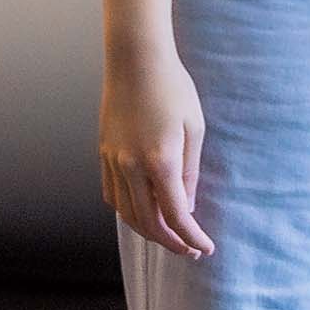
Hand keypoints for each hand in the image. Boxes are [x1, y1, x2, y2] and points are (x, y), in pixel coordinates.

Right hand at [99, 50, 216, 258]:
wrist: (136, 60)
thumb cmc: (173, 88)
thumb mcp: (194, 130)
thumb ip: (190, 173)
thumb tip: (186, 206)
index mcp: (160, 161)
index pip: (175, 215)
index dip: (191, 237)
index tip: (205, 248)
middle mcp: (131, 166)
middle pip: (147, 222)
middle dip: (170, 242)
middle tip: (189, 249)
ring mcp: (113, 160)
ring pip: (125, 212)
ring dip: (147, 230)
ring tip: (169, 235)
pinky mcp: (104, 153)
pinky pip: (112, 195)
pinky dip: (127, 211)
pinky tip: (142, 212)